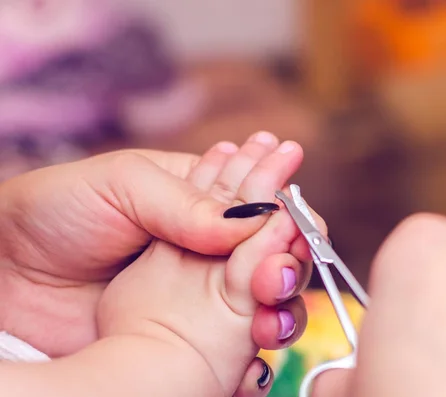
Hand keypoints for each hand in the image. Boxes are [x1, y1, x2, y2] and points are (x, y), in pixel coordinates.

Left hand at [0, 133, 302, 356]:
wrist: (5, 275)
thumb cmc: (56, 212)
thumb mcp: (120, 184)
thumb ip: (185, 200)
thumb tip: (252, 219)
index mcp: (203, 200)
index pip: (266, 202)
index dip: (288, 212)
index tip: (293, 225)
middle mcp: (210, 249)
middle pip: (275, 255)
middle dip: (291, 261)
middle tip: (279, 269)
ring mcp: (199, 295)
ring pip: (264, 302)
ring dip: (281, 306)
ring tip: (268, 307)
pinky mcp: (180, 337)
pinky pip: (231, 346)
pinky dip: (250, 350)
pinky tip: (251, 348)